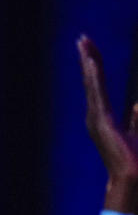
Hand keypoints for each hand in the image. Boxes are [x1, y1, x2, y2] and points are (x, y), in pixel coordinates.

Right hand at [78, 35, 137, 209]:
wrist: (133, 176)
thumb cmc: (136, 158)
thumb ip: (136, 119)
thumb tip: (136, 106)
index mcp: (103, 118)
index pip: (98, 86)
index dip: (95, 67)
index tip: (90, 50)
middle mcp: (95, 116)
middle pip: (92, 81)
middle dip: (88, 58)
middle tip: (82, 38)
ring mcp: (96, 118)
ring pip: (92, 83)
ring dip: (88, 61)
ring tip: (84, 42)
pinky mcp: (100, 120)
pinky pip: (96, 91)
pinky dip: (93, 75)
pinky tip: (90, 60)